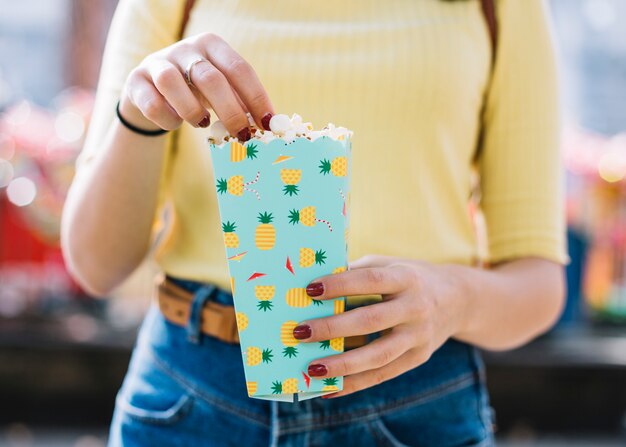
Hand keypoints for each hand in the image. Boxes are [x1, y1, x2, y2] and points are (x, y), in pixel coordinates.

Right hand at [120, 32, 273, 135]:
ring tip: (201, 123)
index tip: (268, 124)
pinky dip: (167, 119)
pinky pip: (151, 103)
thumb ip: (241, 103)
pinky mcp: (136, 81)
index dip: (257, 98)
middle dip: (230, 111)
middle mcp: (186, 49)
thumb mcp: (221, 92)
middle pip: (210, 78)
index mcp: (213, 46)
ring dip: (192, 110)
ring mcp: (158, 62)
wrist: (151, 92)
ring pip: (172, 82)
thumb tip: (267, 126)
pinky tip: (174, 123)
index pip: (240, 69)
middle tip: (241, 135)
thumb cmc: (197, 93)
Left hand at [293, 255, 467, 397]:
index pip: (370, 281)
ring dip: (342, 365)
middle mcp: (416, 308)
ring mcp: (419, 336)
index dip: (341, 285)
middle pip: (371, 321)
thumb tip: (314, 287)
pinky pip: (383, 374)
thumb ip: (357, 272)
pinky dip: (354, 383)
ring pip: (378, 355)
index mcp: (406, 278)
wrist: (458, 299)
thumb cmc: (409, 277)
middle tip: (300, 332)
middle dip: (333, 328)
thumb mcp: (389, 265)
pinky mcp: (418, 358)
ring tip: (311, 368)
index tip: (310, 290)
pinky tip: (329, 388)